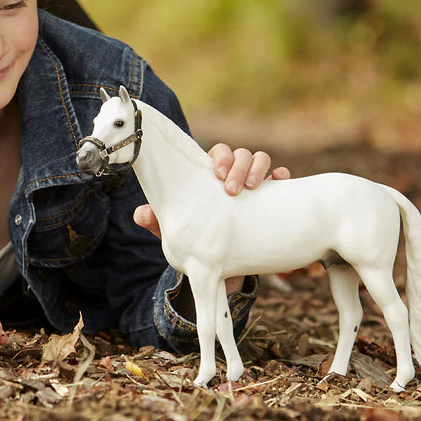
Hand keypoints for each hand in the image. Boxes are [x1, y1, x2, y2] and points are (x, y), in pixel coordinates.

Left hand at [134, 145, 289, 301]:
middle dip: (237, 164)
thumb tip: (140, 214)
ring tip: (252, 187)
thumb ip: (160, 223)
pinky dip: (281, 176)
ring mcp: (254, 184)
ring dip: (257, 168)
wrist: (226, 267)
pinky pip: (281, 178)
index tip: (216, 173)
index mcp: (210, 178)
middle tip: (232, 187)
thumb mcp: (179, 233)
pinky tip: (279, 182)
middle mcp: (233, 176)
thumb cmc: (199, 240)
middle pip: (239, 153)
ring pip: (260, 159)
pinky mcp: (272, 197)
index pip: (216, 154)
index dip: (218, 157)